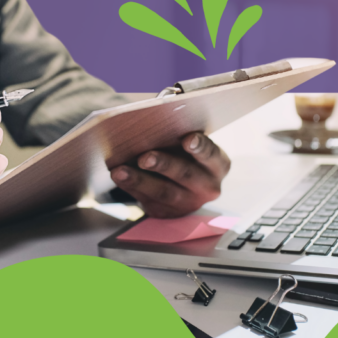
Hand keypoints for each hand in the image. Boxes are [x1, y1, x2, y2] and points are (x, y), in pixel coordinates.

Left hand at [110, 133, 230, 217]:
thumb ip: (179, 136)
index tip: (188, 139)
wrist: (182, 184)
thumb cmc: (184, 154)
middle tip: (145, 157)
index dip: (200, 147)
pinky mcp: (167, 213)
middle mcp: (207, 187)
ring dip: (140, 180)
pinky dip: (131, 187)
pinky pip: (148, 201)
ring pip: (163, 192)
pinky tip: (119, 177)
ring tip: (121, 171)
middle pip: (185, 174)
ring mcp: (188, 203)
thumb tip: (152, 125)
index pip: (211, 155)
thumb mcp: (190, 146)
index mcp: (218, 165)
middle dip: (163, 165)